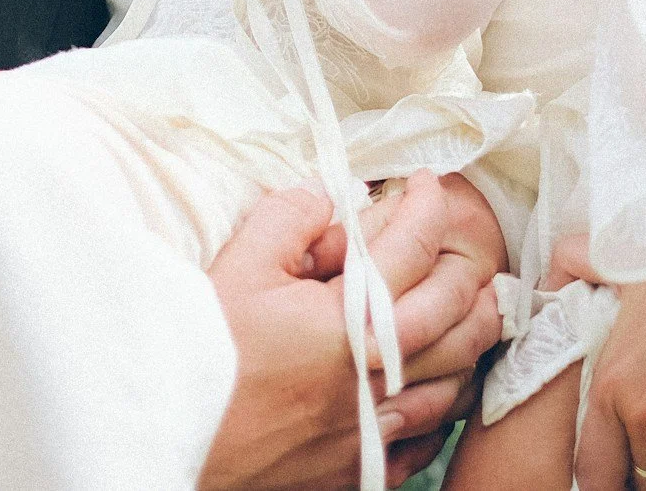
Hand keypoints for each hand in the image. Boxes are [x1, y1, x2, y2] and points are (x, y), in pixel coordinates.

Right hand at [201, 172, 503, 490]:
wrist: (169, 435)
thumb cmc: (201, 352)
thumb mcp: (238, 265)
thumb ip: (288, 218)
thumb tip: (326, 198)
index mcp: (348, 320)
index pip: (411, 248)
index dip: (426, 206)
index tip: (425, 184)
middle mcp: (374, 377)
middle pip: (455, 316)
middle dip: (468, 272)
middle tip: (465, 248)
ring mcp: (371, 430)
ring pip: (454, 382)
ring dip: (471, 341)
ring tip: (476, 313)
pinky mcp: (356, 470)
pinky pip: (424, 443)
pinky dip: (442, 412)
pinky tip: (437, 391)